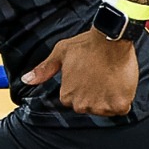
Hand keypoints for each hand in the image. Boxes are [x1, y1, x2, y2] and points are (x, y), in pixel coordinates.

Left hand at [23, 29, 139, 115]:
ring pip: (106, 109)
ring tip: (110, 78)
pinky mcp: (118, 105)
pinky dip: (123, 99)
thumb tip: (26, 80)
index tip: (90, 75)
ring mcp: (101, 106)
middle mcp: (82, 105)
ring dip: (111, 97)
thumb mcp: (61, 53)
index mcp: (67, 96)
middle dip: (97, 94)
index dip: (85, 88)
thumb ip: (44, 69)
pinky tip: (120, 84)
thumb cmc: (87, 44)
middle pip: (91, 106)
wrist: (111, 38)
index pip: (76, 101)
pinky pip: (121, 109)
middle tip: (102, 76)